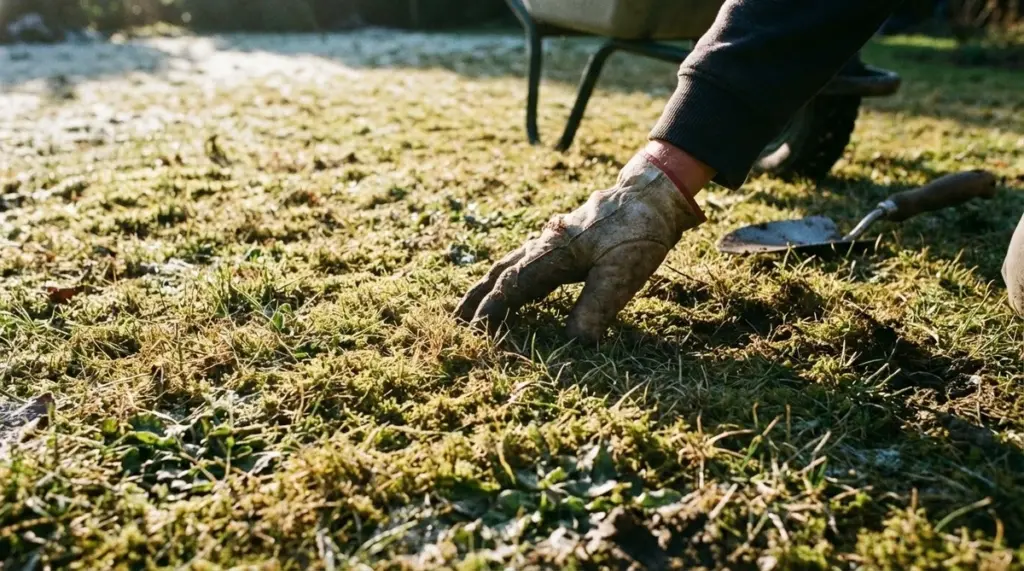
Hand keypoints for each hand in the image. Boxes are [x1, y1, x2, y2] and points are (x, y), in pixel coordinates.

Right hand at [455, 149, 707, 343]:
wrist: (654, 195)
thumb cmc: (639, 231)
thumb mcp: (621, 273)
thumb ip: (595, 307)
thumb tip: (574, 344)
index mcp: (553, 252)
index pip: (512, 286)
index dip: (492, 311)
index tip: (474, 332)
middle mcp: (546, 243)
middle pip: (501, 272)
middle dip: (478, 297)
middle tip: (456, 321)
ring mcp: (555, 239)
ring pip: (512, 264)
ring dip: (491, 285)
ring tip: (476, 306)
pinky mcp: (567, 240)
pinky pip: (529, 259)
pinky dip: (513, 275)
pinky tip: (518, 286)